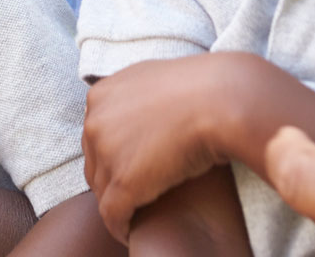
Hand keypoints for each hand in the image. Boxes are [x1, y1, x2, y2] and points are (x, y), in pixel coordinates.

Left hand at [83, 56, 242, 239]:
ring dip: (116, 205)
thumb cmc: (201, 88)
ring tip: (133, 215)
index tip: (130, 167)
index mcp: (101, 96)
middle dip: (111, 180)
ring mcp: (107, 152)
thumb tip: (140, 106)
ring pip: (102, 191)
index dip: (112, 155)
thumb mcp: (154, 79)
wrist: (220, 100)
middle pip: (95, 163)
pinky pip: (112, 215)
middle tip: (132, 195)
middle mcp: (96, 121)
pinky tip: (130, 234)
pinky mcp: (123, 183)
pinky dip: (120, 228)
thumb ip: (135, 95)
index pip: (96, 135)